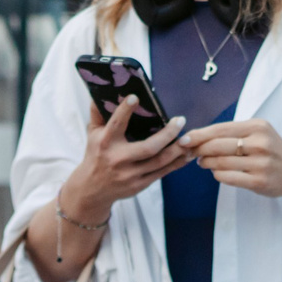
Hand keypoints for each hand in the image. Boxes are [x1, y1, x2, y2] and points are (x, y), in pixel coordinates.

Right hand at [62, 96, 190, 220]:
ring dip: (177, 150)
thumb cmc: (95, 155)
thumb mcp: (92, 133)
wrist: (93, 190)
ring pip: (159, 162)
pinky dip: (176, 163)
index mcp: (105, 143)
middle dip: (167, 134)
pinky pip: (162, 172)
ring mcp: (130, 174)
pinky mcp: (139, 185)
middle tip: (180, 120)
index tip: (135, 97)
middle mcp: (118, 159)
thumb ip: (97, 112)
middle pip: (147, 147)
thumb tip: (100, 91)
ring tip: (189, 138)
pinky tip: (187, 153)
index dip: (125, 111)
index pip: (116, 125)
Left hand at [184, 118, 281, 217]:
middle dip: (199, 149)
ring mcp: (260, 163)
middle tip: (190, 153)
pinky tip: (217, 172)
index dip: (199, 134)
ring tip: (202, 162)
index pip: (221, 129)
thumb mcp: (258, 133)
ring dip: (207, 163)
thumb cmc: (272, 149)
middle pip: (218, 145)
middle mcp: (260, 143)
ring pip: (221, 162)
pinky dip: (217, 175)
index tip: (184, 139)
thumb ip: (233, 133)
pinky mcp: (259, 181)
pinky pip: (228, 178)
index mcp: (257, 126)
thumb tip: (198, 138)